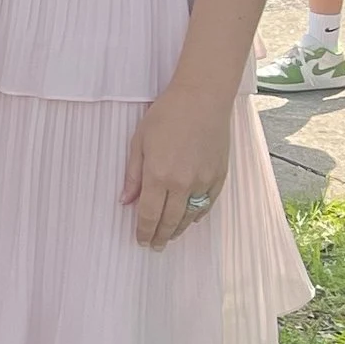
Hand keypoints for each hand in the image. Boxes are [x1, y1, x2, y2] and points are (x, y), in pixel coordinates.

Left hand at [122, 83, 231, 249]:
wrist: (202, 99)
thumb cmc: (167, 115)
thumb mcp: (139, 142)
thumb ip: (133, 175)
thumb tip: (125, 201)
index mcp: (158, 175)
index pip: (149, 215)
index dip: (144, 231)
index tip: (140, 240)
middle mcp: (182, 183)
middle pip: (169, 220)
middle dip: (160, 236)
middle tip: (154, 245)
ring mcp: (203, 181)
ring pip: (189, 216)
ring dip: (177, 229)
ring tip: (169, 236)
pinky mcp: (219, 176)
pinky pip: (207, 204)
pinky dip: (197, 216)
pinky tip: (190, 220)